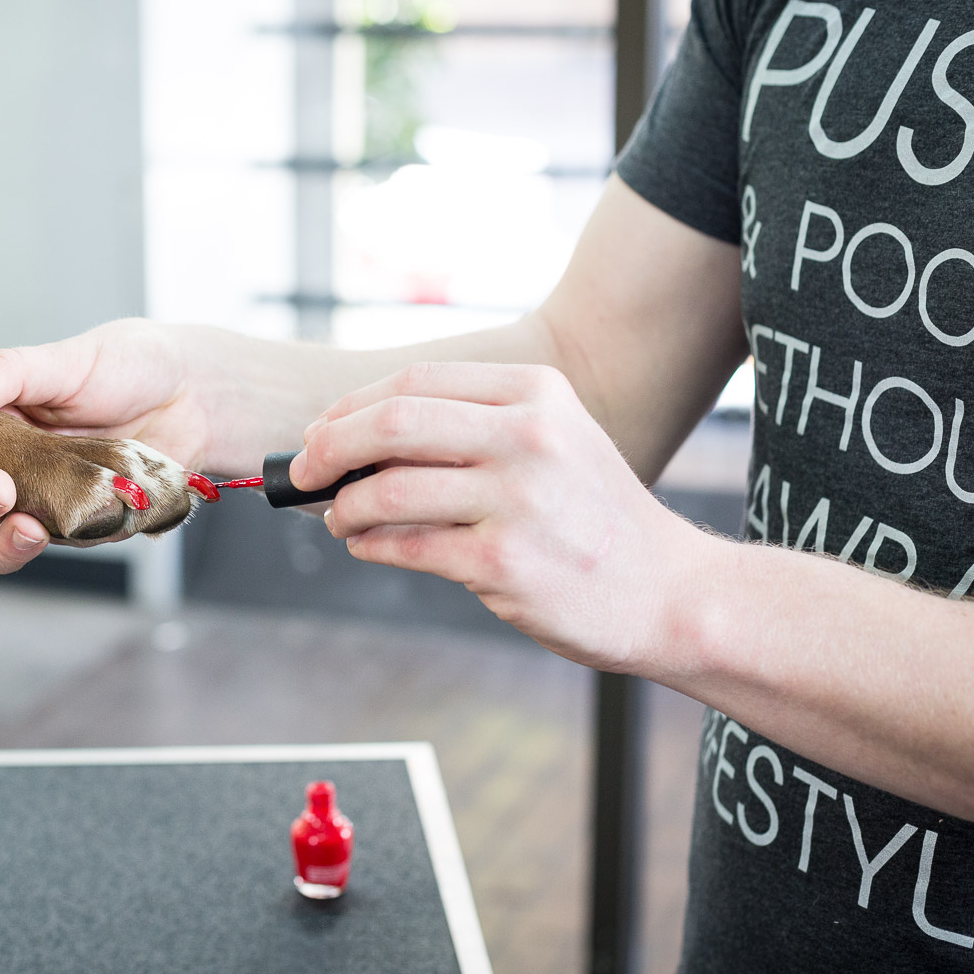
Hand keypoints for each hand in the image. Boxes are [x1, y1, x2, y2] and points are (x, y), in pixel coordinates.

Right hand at [0, 319, 210, 573]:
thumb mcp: (68, 359)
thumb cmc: (128, 365)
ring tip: (28, 526)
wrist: (197, 394)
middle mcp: (7, 467)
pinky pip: (65, 546)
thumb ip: (10, 374)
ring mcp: (44, 503)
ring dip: (6, 541)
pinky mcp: (85, 527)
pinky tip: (90, 516)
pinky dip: (72, 539)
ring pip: (1, 542)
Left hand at [291, 362, 707, 671]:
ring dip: (344, 506)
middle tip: (304, 470)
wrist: (670, 592)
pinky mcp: (502, 564)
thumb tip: (357, 433)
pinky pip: (405, 547)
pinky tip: (364, 545)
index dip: (352, 406)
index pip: (416, 382)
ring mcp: (517, 501)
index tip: (321, 429)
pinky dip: (369, 545)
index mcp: (536, 394)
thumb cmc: (593, 517)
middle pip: (391, 424)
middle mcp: (528, 437)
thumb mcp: (554, 440)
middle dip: (329, 447)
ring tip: (338, 516)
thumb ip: (470, 427)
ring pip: (388, 491)